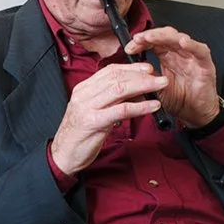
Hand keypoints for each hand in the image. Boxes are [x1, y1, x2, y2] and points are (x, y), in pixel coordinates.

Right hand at [51, 63, 167, 173]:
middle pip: (117, 77)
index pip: (110, 70)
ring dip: (144, 87)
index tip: (148, 69)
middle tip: (160, 78)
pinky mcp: (92, 122)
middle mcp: (84, 94)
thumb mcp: (95, 112)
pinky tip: (152, 106)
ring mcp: (87, 107)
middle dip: (142, 76)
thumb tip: (136, 92)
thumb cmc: (80, 135)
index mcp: (84, 89)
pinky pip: (120, 110)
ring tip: (159, 87)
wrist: (63, 156)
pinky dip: (140, 107)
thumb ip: (111, 101)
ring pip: (120, 89)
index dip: (132, 68)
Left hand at [124, 27, 220, 128]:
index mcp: (168, 57)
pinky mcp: (205, 65)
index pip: (154, 42)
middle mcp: (180, 54)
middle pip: (166, 36)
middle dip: (150, 36)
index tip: (129, 47)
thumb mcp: (155, 88)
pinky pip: (201, 51)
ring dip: (165, 36)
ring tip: (152, 37)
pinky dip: (192, 45)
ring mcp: (193, 58)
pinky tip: (183, 42)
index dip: (142, 41)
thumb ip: (145, 77)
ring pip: (180, 39)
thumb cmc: (179, 100)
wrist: (195, 114)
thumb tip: (128, 71)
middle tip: (138, 39)